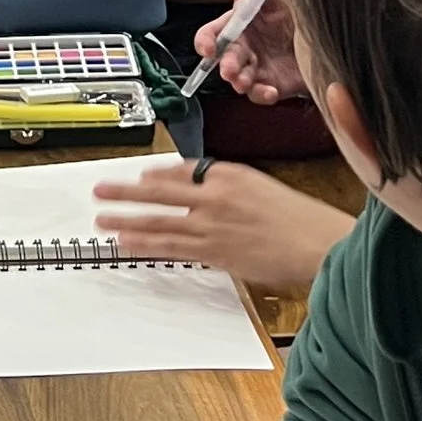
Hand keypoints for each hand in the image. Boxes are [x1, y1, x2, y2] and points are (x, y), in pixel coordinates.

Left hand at [92, 156, 348, 294]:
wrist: (320, 242)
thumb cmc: (301, 218)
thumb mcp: (263, 188)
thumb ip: (230, 188)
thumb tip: (205, 192)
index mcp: (230, 173)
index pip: (182, 170)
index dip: (156, 175)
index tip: (139, 175)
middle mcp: (216, 195)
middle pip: (160, 191)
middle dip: (126, 191)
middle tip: (101, 190)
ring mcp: (212, 224)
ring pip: (159, 220)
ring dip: (127, 219)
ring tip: (102, 218)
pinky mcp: (215, 251)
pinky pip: (172, 247)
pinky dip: (146, 244)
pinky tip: (127, 243)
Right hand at [193, 0, 306, 103]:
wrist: (328, 32)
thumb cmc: (300, 9)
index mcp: (241, 23)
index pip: (214, 32)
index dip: (205, 40)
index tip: (208, 49)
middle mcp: (245, 46)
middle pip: (225, 58)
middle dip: (225, 64)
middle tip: (229, 70)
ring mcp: (257, 68)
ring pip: (238, 78)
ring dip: (238, 81)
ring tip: (244, 82)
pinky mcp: (271, 85)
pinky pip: (259, 94)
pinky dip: (262, 94)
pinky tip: (271, 92)